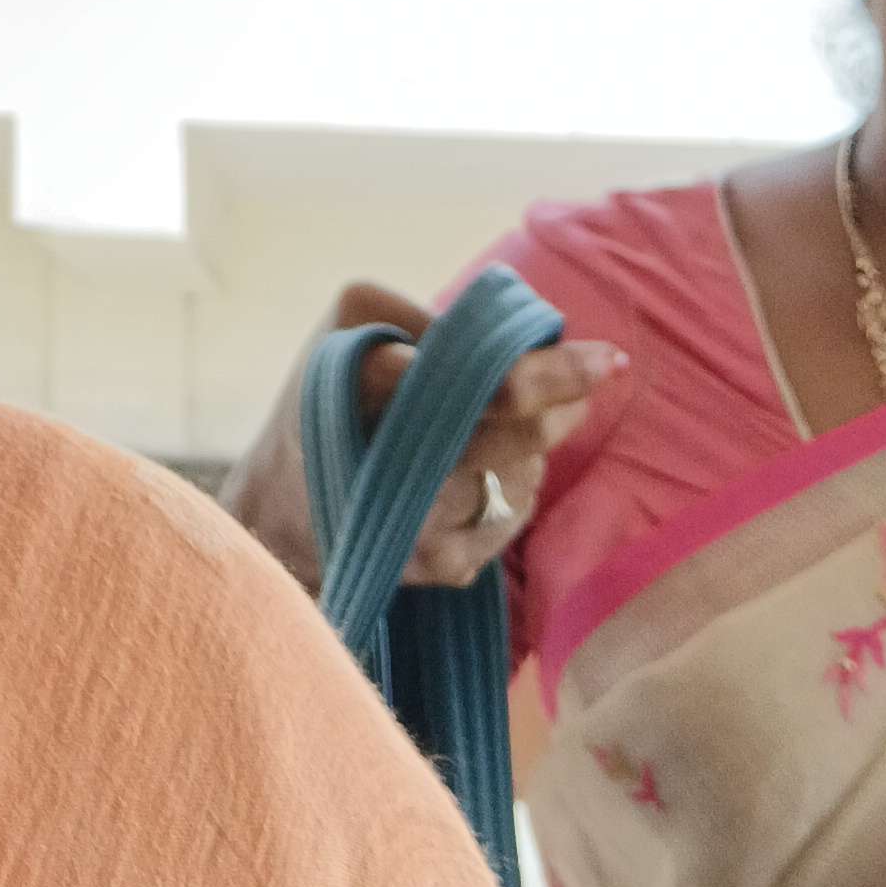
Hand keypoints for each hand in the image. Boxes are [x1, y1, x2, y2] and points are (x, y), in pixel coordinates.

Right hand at [322, 283, 629, 587]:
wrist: (276, 509)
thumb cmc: (323, 396)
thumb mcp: (350, 320)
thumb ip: (429, 318)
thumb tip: (517, 343)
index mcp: (372, 390)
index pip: (490, 387)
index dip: (556, 372)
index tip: (609, 358)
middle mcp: (401, 469)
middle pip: (521, 433)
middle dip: (559, 402)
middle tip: (582, 374)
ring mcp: (425, 527)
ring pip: (525, 472)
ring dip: (531, 444)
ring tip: (493, 427)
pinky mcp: (443, 568)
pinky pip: (516, 514)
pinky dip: (514, 485)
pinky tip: (478, 471)